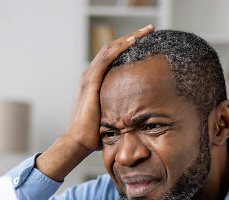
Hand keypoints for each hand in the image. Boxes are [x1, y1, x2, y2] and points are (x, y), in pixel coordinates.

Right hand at [65, 24, 154, 154]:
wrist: (78, 141)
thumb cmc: (94, 134)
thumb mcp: (111, 117)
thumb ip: (120, 111)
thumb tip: (138, 119)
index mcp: (95, 81)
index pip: (113, 58)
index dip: (128, 47)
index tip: (146, 42)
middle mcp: (91, 75)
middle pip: (113, 49)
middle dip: (132, 37)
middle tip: (149, 30)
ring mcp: (89, 77)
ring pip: (111, 49)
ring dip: (129, 38)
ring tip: (145, 31)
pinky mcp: (90, 81)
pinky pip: (106, 58)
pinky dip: (120, 47)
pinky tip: (133, 41)